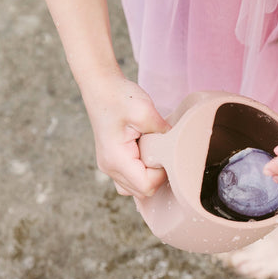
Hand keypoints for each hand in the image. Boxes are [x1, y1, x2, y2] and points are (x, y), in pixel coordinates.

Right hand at [81, 70, 169, 199]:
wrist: (100, 86)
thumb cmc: (119, 97)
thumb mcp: (145, 111)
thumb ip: (163, 132)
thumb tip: (177, 145)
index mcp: (116, 159)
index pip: (146, 186)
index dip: (162, 174)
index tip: (165, 154)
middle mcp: (109, 168)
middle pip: (142, 191)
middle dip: (157, 176)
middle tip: (162, 152)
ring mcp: (109, 167)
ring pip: (136, 189)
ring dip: (150, 176)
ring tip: (154, 153)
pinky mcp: (112, 162)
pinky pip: (130, 180)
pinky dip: (142, 173)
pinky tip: (147, 155)